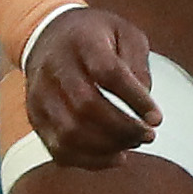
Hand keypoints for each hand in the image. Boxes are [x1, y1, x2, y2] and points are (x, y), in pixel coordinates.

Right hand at [22, 6, 160, 167]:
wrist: (46, 35)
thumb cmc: (94, 36)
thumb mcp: (125, 33)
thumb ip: (138, 64)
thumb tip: (144, 104)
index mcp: (83, 42)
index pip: (108, 73)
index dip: (135, 99)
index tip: (156, 118)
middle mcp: (55, 68)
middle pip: (86, 107)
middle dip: (122, 128)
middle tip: (147, 136)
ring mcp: (40, 94)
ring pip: (69, 132)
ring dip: (106, 147)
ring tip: (132, 144)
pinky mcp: (35, 116)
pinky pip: (58, 148)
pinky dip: (88, 160)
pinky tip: (113, 157)